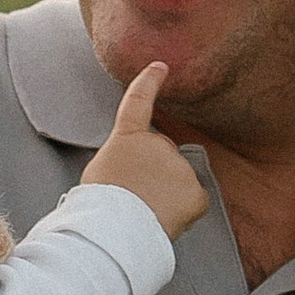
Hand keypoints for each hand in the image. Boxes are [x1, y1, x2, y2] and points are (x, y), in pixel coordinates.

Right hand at [82, 64, 209, 240]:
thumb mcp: (100, 171)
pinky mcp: (195, 191)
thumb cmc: (98, 205)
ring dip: (165, 195)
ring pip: (177, 180)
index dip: (149, 82)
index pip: (139, 101)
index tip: (161, 66)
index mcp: (128, 137)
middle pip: (161, 155)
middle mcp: (158, 144)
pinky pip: (193, 201)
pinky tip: (164, 220)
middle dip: (153, 173)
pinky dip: (182, 212)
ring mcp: (180, 166)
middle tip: (134, 197)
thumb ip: (122, 161)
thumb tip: (133, 173)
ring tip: (144, 213)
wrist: (114, 228)